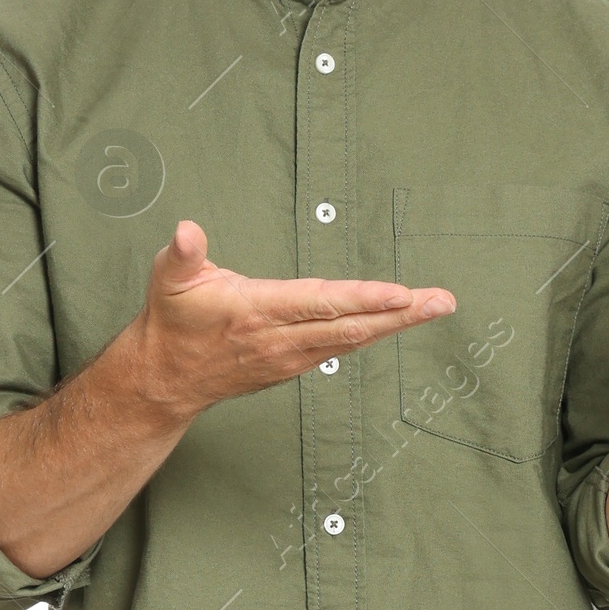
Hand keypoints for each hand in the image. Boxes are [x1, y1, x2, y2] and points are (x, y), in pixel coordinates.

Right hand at [128, 219, 455, 424]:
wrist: (166, 379)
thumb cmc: (172, 322)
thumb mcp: (168, 280)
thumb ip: (183, 253)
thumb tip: (186, 230)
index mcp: (257, 312)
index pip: (319, 303)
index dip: (362, 299)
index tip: (400, 293)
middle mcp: (280, 339)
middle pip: (350, 326)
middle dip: (400, 313)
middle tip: (442, 301)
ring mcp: (290, 357)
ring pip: (353, 340)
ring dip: (397, 324)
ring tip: (435, 307)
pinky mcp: (293, 365)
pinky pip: (342, 348)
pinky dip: (373, 334)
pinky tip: (399, 322)